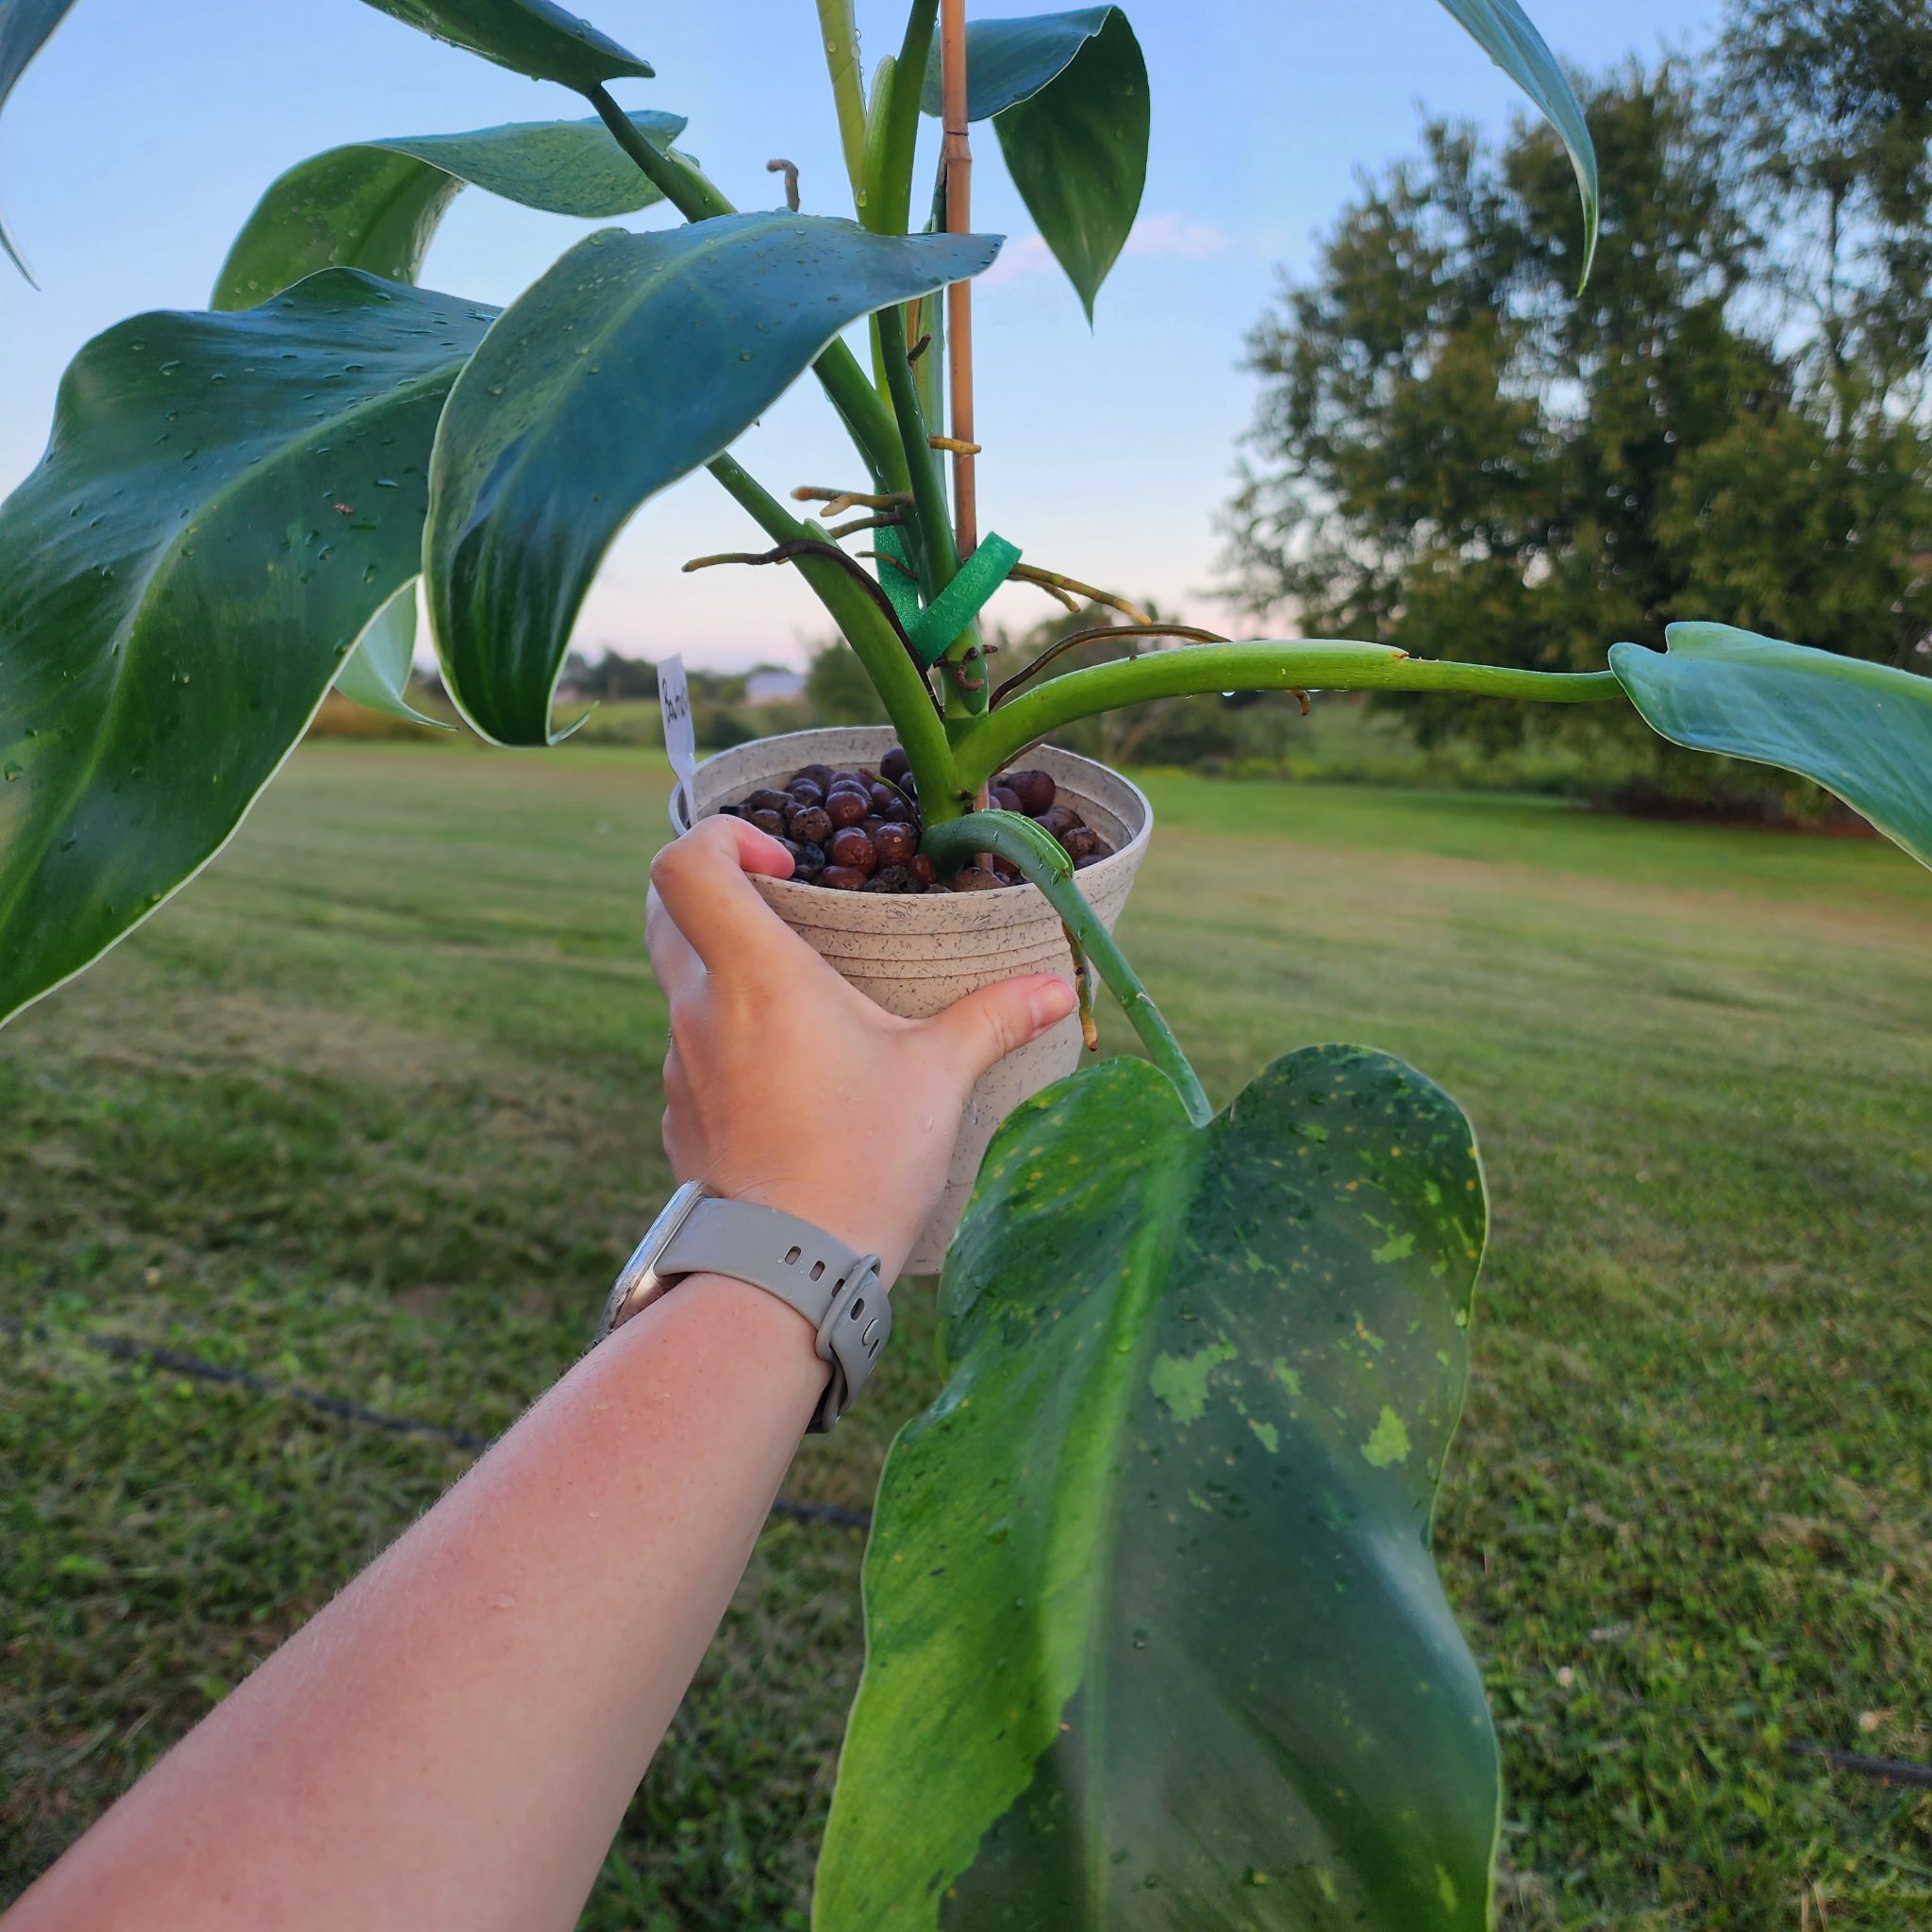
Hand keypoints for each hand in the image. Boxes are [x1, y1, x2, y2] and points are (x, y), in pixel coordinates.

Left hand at [646, 815, 1075, 1278]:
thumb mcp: (938, 1078)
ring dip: (731, 979)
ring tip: (810, 1014)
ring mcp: (681, 1068)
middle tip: (788, 915)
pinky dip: (731, 1047)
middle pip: (669, 915)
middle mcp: (699, 1010)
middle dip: (719, 896)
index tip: (784, 864)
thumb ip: (993, 1019)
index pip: (684, 865)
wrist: (784, 1273)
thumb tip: (1053, 989)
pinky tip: (792, 1086)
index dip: (720, 838)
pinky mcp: (681, 1121)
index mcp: (753, 973)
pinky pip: (694, 1058)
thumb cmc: (859, 1159)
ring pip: (684, 990)